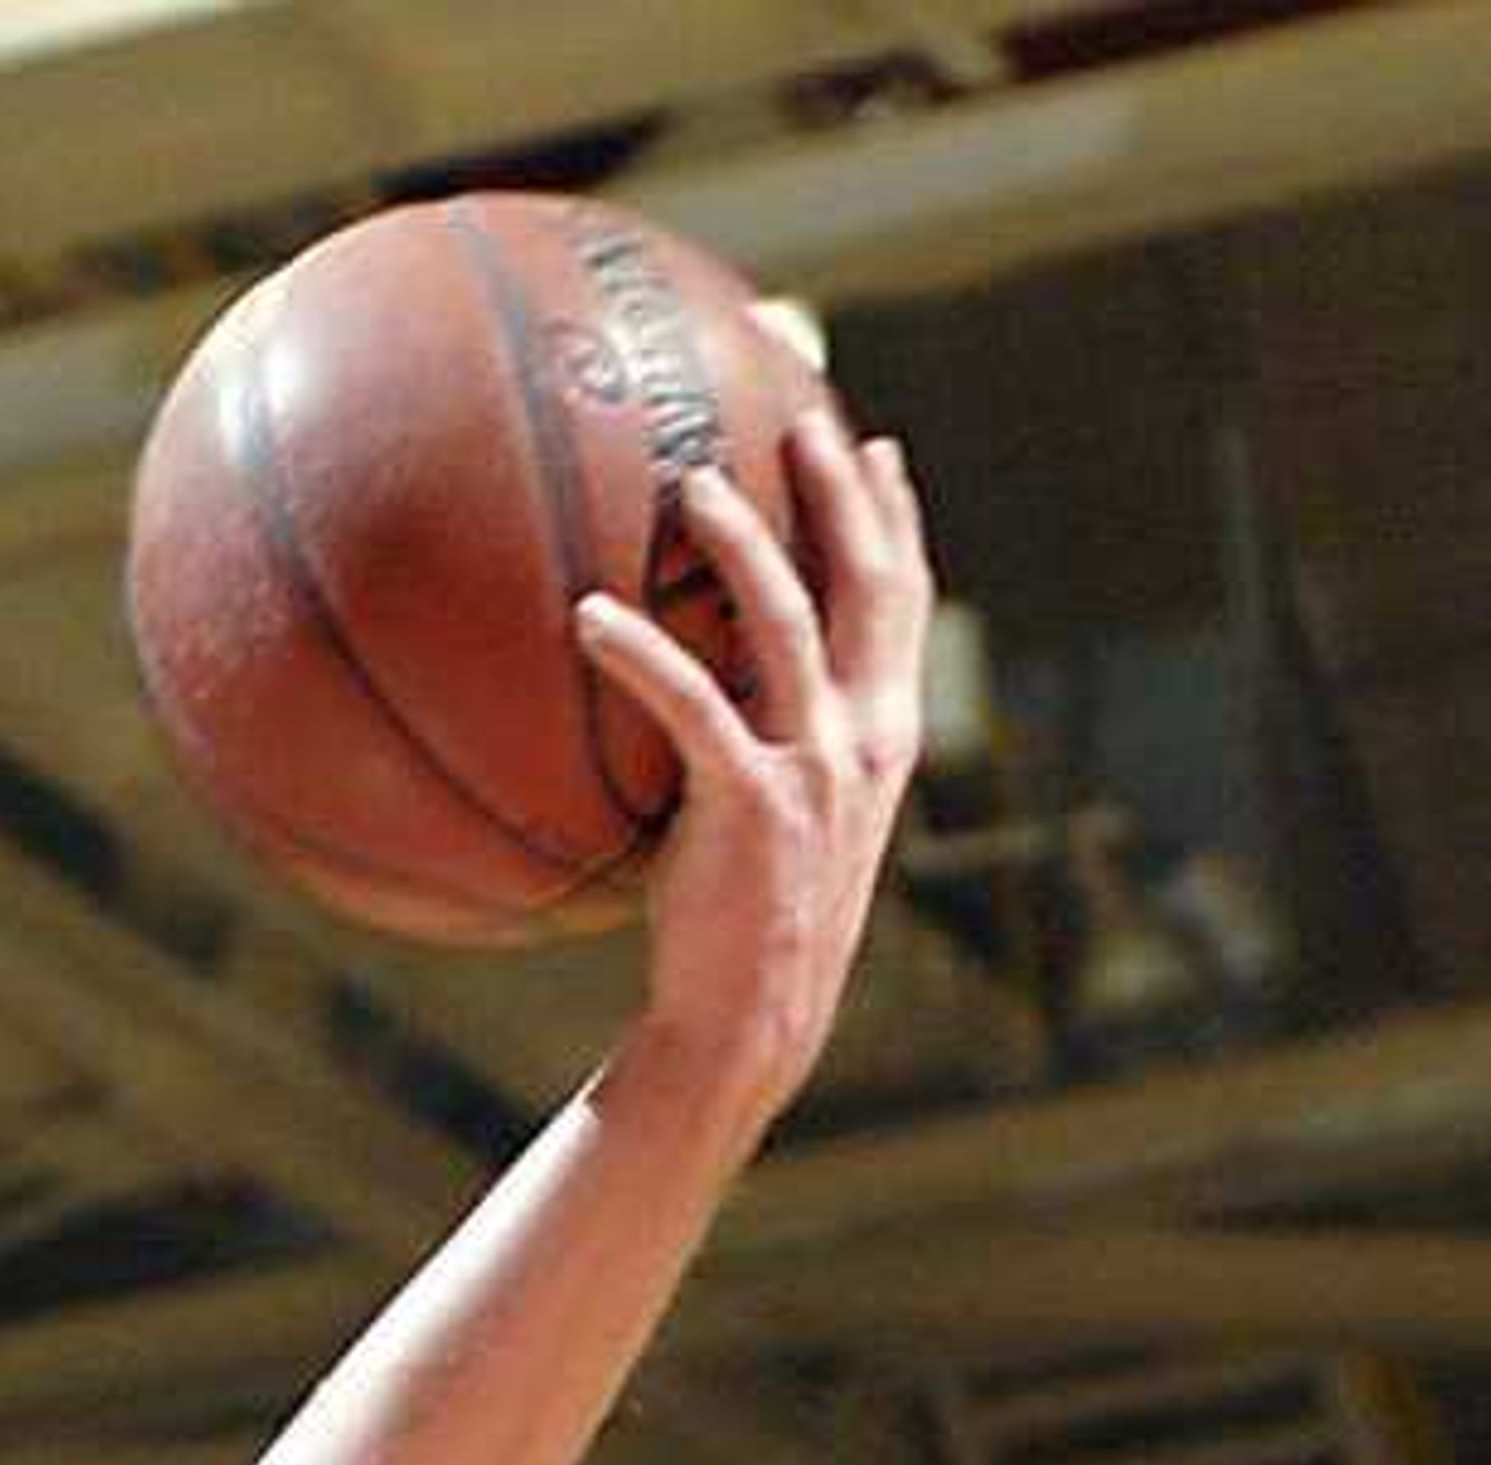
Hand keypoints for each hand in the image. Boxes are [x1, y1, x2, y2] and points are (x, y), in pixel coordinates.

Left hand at [578, 400, 931, 1136]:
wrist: (749, 1024)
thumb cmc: (744, 929)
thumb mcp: (778, 825)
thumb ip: (768, 748)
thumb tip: (706, 694)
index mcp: (882, 738)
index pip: (902, 602)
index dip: (894, 517)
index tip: (874, 445)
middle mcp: (865, 739)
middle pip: (866, 582)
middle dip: (839, 491)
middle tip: (798, 414)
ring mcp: (816, 769)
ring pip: (786, 620)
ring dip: (743, 542)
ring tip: (691, 486)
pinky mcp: (753, 804)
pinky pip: (692, 703)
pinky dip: (640, 653)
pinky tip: (588, 617)